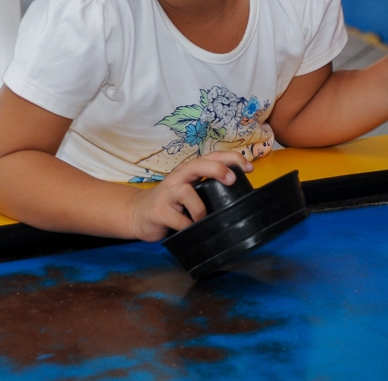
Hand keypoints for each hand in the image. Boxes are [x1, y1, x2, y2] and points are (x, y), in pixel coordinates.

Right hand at [126, 151, 253, 241]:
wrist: (138, 214)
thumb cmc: (172, 204)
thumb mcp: (190, 191)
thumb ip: (209, 189)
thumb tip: (240, 196)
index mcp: (189, 171)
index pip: (212, 156)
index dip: (231, 158)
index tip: (249, 168)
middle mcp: (178, 177)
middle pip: (197, 165)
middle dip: (217, 169)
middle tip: (232, 179)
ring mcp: (166, 193)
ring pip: (187, 192)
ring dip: (200, 209)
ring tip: (202, 220)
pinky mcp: (158, 211)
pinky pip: (178, 220)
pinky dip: (188, 227)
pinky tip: (189, 230)